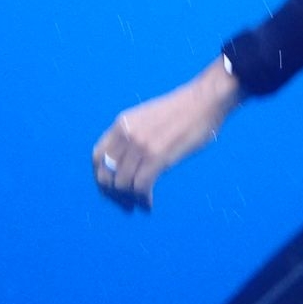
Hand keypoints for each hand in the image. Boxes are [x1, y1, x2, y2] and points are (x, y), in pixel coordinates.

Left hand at [92, 58, 242, 211]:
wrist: (205, 100)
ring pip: (122, 183)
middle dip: (114, 193)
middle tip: (126, 202)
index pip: (97, 156)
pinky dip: (143, 199)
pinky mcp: (157, 156)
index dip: (101, 176)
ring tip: (140, 202)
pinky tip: (149, 202)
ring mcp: (141, 145)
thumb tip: (127, 161)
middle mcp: (126, 134)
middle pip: (106, 174)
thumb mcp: (146, 117)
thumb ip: (133, 135)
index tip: (111, 187)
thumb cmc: (182, 109)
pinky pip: (141, 186)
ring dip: (130, 198)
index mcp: (121, 123)